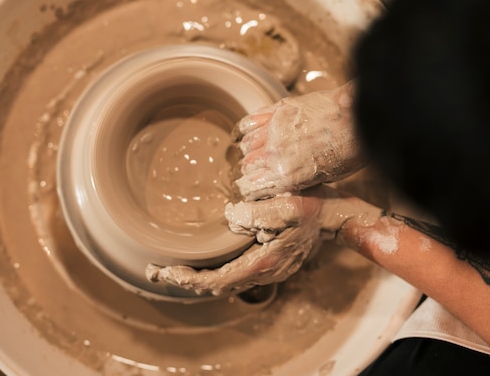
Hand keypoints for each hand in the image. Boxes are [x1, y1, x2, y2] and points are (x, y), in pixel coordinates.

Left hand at [146, 196, 321, 295]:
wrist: (336, 215)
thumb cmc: (313, 206)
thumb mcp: (287, 203)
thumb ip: (257, 213)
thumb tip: (231, 215)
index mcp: (263, 262)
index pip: (216, 280)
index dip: (188, 279)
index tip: (165, 271)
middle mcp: (262, 271)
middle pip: (215, 286)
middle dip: (183, 281)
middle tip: (154, 271)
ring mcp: (265, 269)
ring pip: (222, 282)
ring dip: (195, 278)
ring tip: (168, 270)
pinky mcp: (267, 262)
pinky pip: (232, 274)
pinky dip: (210, 273)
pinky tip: (198, 265)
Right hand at [233, 83, 364, 200]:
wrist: (359, 120)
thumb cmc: (349, 153)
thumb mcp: (324, 178)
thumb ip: (297, 180)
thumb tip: (283, 180)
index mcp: (285, 175)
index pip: (250, 186)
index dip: (250, 189)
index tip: (252, 188)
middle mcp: (274, 153)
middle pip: (247, 165)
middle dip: (251, 170)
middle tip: (259, 170)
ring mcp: (274, 129)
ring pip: (247, 144)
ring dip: (250, 150)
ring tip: (257, 151)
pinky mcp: (278, 110)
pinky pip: (251, 121)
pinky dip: (247, 129)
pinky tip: (251, 132)